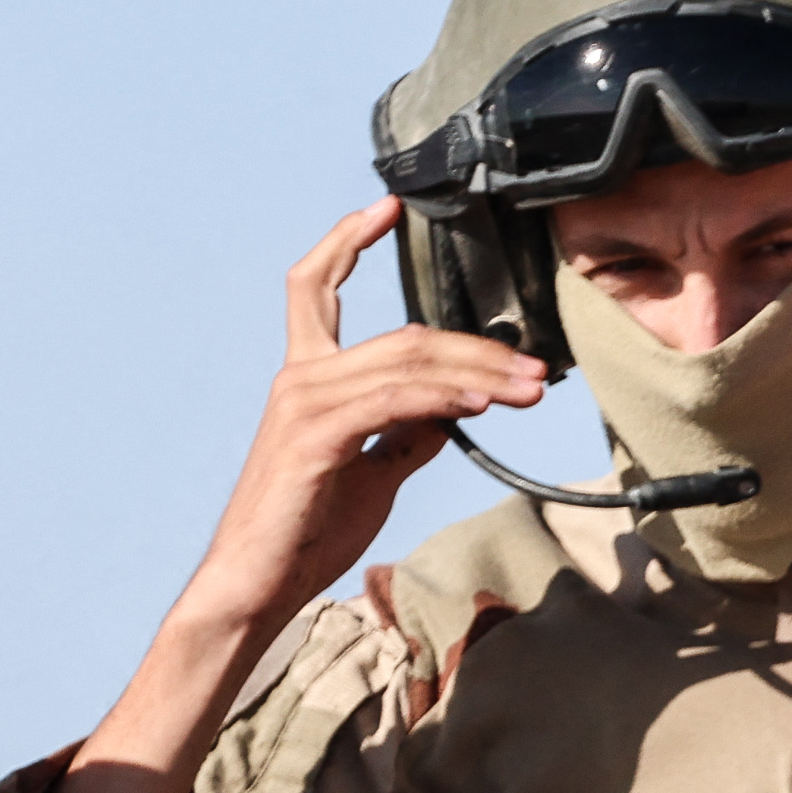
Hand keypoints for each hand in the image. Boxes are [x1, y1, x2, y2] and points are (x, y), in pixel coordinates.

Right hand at [175, 197, 551, 639]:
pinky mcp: (316, 435)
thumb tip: (452, 410)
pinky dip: (443, 399)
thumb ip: (406, 433)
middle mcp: (301, 377)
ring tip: (529, 390)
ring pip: (407, 365)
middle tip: (534, 370)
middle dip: (476, 349)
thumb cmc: (305, 533)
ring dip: (479, 377)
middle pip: (402, 337)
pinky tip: (481, 406)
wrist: (257, 584)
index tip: (386, 208)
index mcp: (307, 378)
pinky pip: (393, 402)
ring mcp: (305, 403)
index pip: (315, 287)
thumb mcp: (372, 472)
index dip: (347, 241)